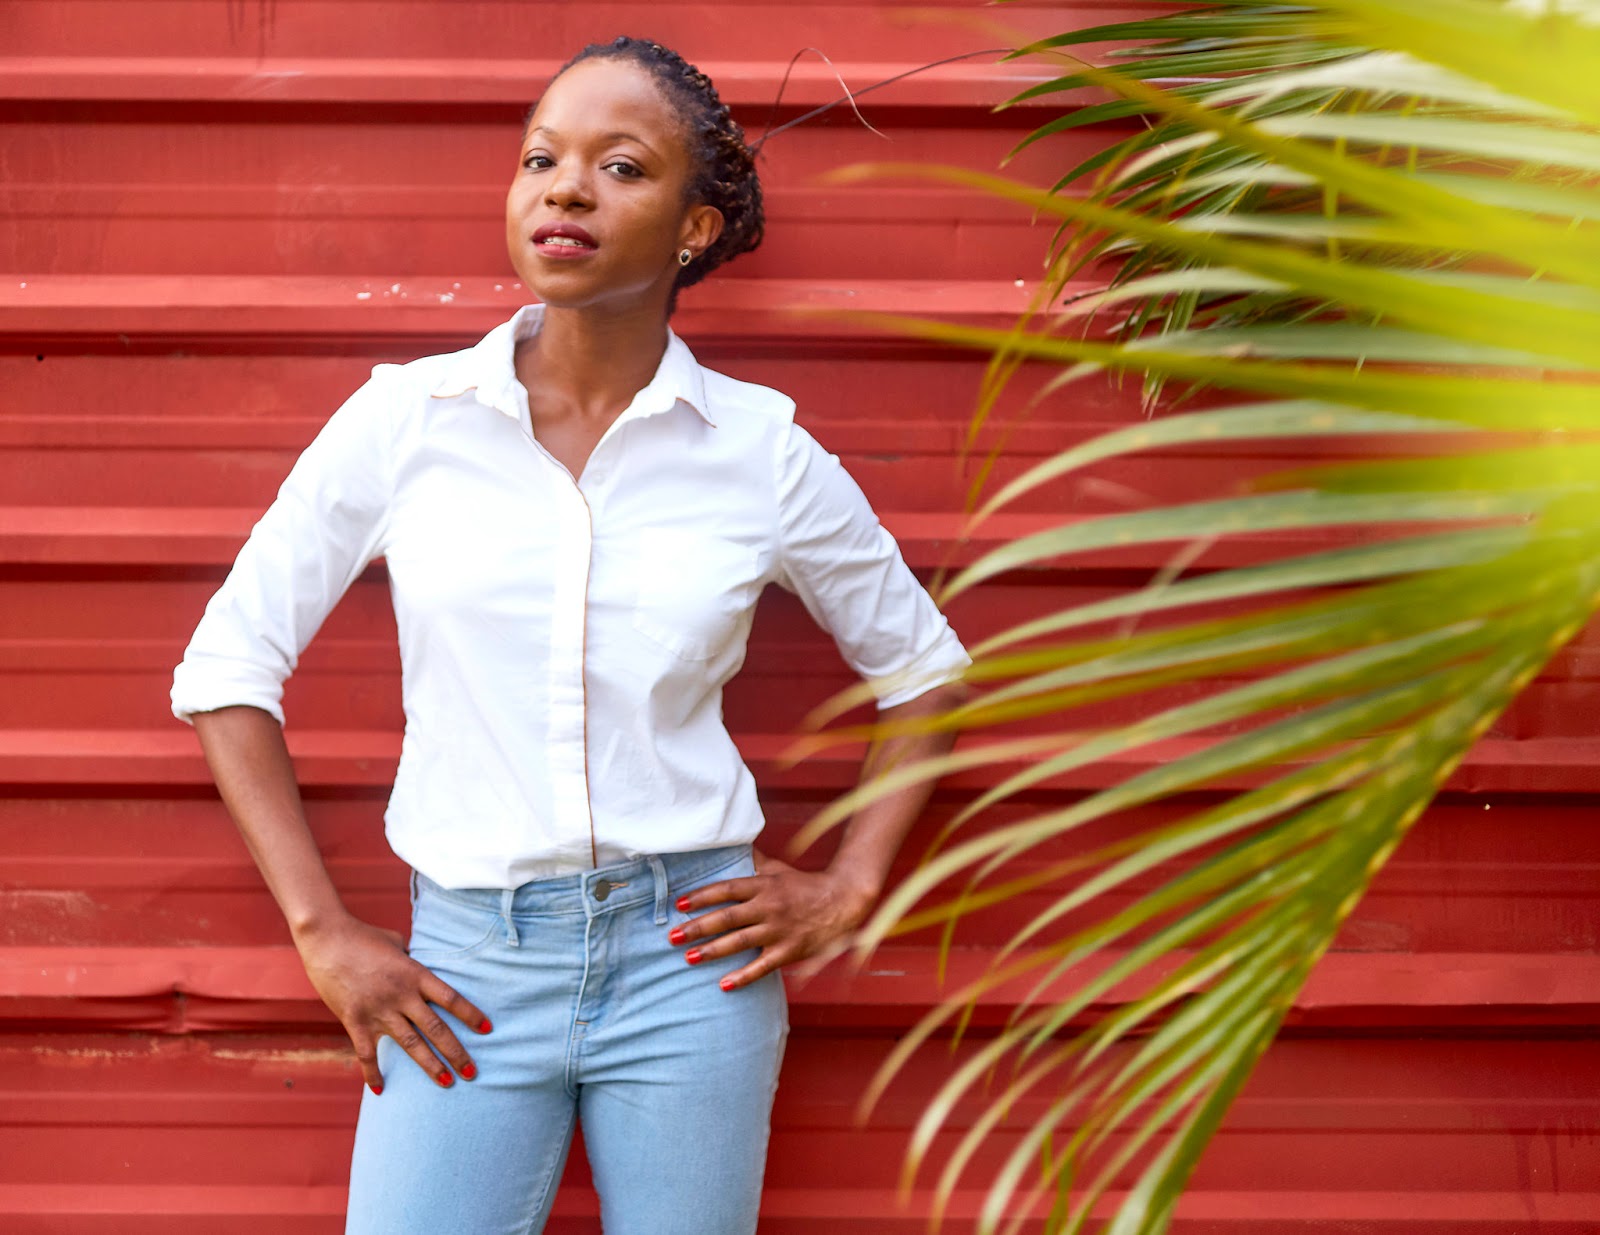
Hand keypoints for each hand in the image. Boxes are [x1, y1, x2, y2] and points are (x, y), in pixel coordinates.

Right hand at [293, 913, 491, 1093]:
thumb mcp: (396, 945)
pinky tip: (380, 1090)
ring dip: (430, 1066)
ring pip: (411, 1045)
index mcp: (415, 973)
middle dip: (456, 1052)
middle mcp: (401, 995)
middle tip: (472, 1072)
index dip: (471, 1015)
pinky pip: (368, 1053)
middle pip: (436, 1028)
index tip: (488, 1030)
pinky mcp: (355, 1020)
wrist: (327, 938)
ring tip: (447, 1082)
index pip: (451, 999)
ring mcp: (378, 1010)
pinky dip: (373, 1073)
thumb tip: (418, 968)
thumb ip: (410, 962)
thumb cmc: (363, 936)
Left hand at [669, 852, 877, 990]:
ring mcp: (779, 930)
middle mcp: (769, 907)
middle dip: (698, 928)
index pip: (727, 890)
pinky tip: (724, 984)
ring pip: (741, 942)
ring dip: (713, 951)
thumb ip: (753, 863)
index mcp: (764, 886)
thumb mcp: (778, 870)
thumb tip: (731, 848)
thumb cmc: (805, 885)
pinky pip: (763, 966)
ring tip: (688, 958)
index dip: (703, 896)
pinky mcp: (789, 951)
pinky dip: (744, 976)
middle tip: (672, 936)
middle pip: (728, 918)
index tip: (679, 904)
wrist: (842, 901)